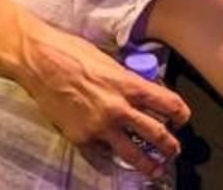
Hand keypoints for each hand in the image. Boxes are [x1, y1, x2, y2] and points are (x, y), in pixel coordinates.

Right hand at [16, 28, 189, 178]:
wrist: (40, 62)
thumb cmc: (72, 53)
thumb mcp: (109, 62)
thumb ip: (126, 80)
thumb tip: (140, 91)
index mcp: (129, 84)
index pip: (168, 104)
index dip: (181, 114)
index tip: (182, 119)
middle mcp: (119, 108)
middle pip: (156, 134)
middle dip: (170, 145)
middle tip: (174, 150)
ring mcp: (100, 127)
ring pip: (133, 153)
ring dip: (149, 163)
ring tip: (157, 168)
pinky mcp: (82, 138)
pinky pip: (103, 154)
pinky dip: (112, 158)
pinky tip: (117, 160)